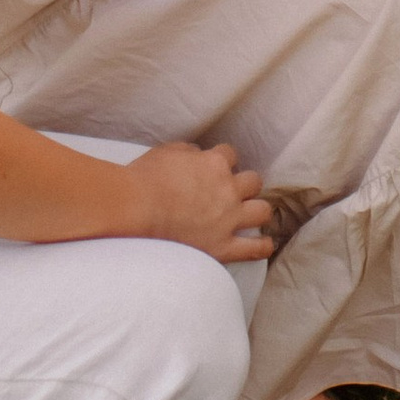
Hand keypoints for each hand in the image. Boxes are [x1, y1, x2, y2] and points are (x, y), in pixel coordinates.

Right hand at [118, 140, 277, 264]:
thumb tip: (197, 153)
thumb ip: (188, 151)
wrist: (134, 208)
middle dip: (244, 185)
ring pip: (262, 211)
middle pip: (253, 182)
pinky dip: (262, 246)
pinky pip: (254, 248)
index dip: (223, 161)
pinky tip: (264, 244)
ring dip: (257, 210)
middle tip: (232, 192)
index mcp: (215, 163)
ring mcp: (228, 219)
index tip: (215, 168)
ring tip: (250, 215)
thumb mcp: (167, 151)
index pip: (230, 155)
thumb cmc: (145, 178)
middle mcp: (228, 189)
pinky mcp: (222, 246)